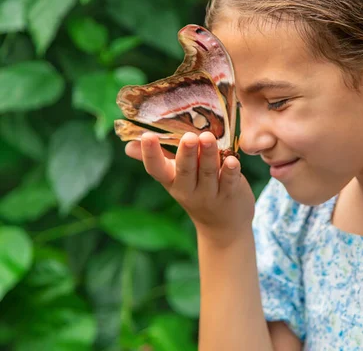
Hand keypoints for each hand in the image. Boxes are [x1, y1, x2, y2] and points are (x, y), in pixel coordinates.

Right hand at [125, 131, 255, 245]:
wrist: (222, 227)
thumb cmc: (196, 192)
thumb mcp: (174, 180)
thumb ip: (159, 159)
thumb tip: (128, 145)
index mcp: (171, 181)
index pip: (156, 169)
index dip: (150, 154)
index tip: (147, 136)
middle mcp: (187, 189)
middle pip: (185, 170)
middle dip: (186, 153)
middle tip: (188, 137)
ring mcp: (209, 194)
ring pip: (207, 172)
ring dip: (208, 155)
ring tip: (208, 137)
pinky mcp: (230, 194)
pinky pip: (229, 182)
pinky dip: (231, 171)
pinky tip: (232, 159)